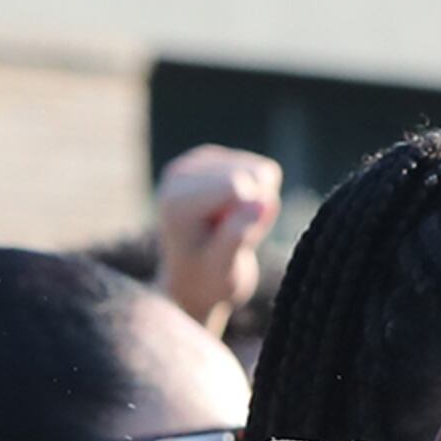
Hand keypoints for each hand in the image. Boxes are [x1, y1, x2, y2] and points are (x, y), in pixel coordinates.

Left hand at [152, 145, 282, 334]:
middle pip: (252, 175)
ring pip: (262, 172)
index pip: (237, 187)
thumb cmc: (207, 281)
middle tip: (231, 238)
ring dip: (258, 204)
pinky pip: (264, 171)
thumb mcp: (223, 271)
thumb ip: (238, 236)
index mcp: (177, 202)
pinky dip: (259, 196)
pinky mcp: (215, 159)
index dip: (251, 219)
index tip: (230, 244)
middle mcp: (180, 175)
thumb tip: (264, 200)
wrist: (193, 280)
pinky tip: (235, 217)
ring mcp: (196, 162)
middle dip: (254, 210)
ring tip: (231, 230)